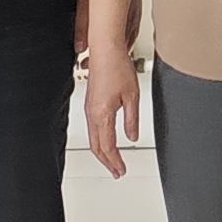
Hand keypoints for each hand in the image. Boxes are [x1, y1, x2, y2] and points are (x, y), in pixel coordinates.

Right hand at [79, 46, 142, 180]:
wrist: (106, 49)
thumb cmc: (117, 68)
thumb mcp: (132, 96)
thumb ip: (132, 120)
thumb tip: (132, 136)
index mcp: (102, 115)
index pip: (108, 147)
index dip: (115, 162)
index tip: (121, 170)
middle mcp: (92, 114)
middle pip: (97, 146)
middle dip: (107, 161)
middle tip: (117, 171)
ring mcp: (89, 108)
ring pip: (94, 138)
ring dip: (103, 152)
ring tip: (113, 161)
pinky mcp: (91, 102)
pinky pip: (93, 128)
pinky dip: (100, 140)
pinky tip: (107, 140)